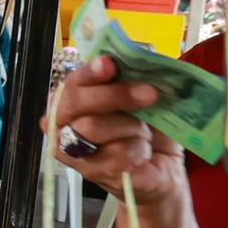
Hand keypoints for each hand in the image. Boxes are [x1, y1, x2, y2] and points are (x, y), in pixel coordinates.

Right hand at [43, 54, 186, 207]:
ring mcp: (74, 151)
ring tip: (145, 133)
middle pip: (77, 102)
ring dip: (130, 127)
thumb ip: (133, 75)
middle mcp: (65, 123)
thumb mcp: (143, 96)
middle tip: (149, 93)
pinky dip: (139, 150)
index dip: (89, 72)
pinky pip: (117, 153)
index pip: (72, 82)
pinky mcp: (91, 174)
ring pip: (93, 127)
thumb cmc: (147, 129)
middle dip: (115, 95)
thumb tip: (140, 54)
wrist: (162, 167)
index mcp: (73, 100)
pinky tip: (143, 153)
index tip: (109, 64)